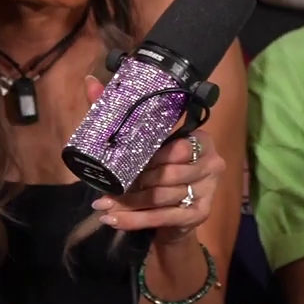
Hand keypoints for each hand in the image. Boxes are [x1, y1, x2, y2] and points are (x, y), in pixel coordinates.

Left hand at [83, 76, 224, 239]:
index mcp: (202, 139)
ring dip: (128, 203)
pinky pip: (163, 217)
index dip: (149, 158)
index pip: (177, 147)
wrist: (176, 217)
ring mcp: (208, 191)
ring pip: (162, 196)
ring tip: (103, 203)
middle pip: (168, 173)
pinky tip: (113, 219)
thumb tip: (90, 83)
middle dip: (135, 183)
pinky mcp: (199, 214)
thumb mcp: (144, 143)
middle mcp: (212, 163)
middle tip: (107, 188)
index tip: (124, 163)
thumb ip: (120, 113)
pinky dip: (134, 220)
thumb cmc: (159, 171)